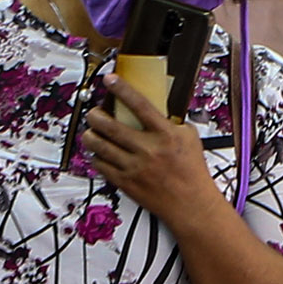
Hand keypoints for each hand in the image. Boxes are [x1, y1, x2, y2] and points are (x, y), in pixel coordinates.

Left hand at [83, 74, 217, 224]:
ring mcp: (135, 167)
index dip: (122, 89)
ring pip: (101, 146)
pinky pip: (101, 166)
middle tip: (93, 113)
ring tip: (90, 131)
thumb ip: (173, 122)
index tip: (110, 79)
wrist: (191, 203)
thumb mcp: (189, 138)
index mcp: (165, 135)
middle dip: (96, 116)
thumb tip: (158, 107)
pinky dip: (96, 157)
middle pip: (111, 127)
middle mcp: (148, 149)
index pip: (140, 105)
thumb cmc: (192, 171)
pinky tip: (97, 153)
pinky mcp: (126, 182)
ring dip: (90, 136)